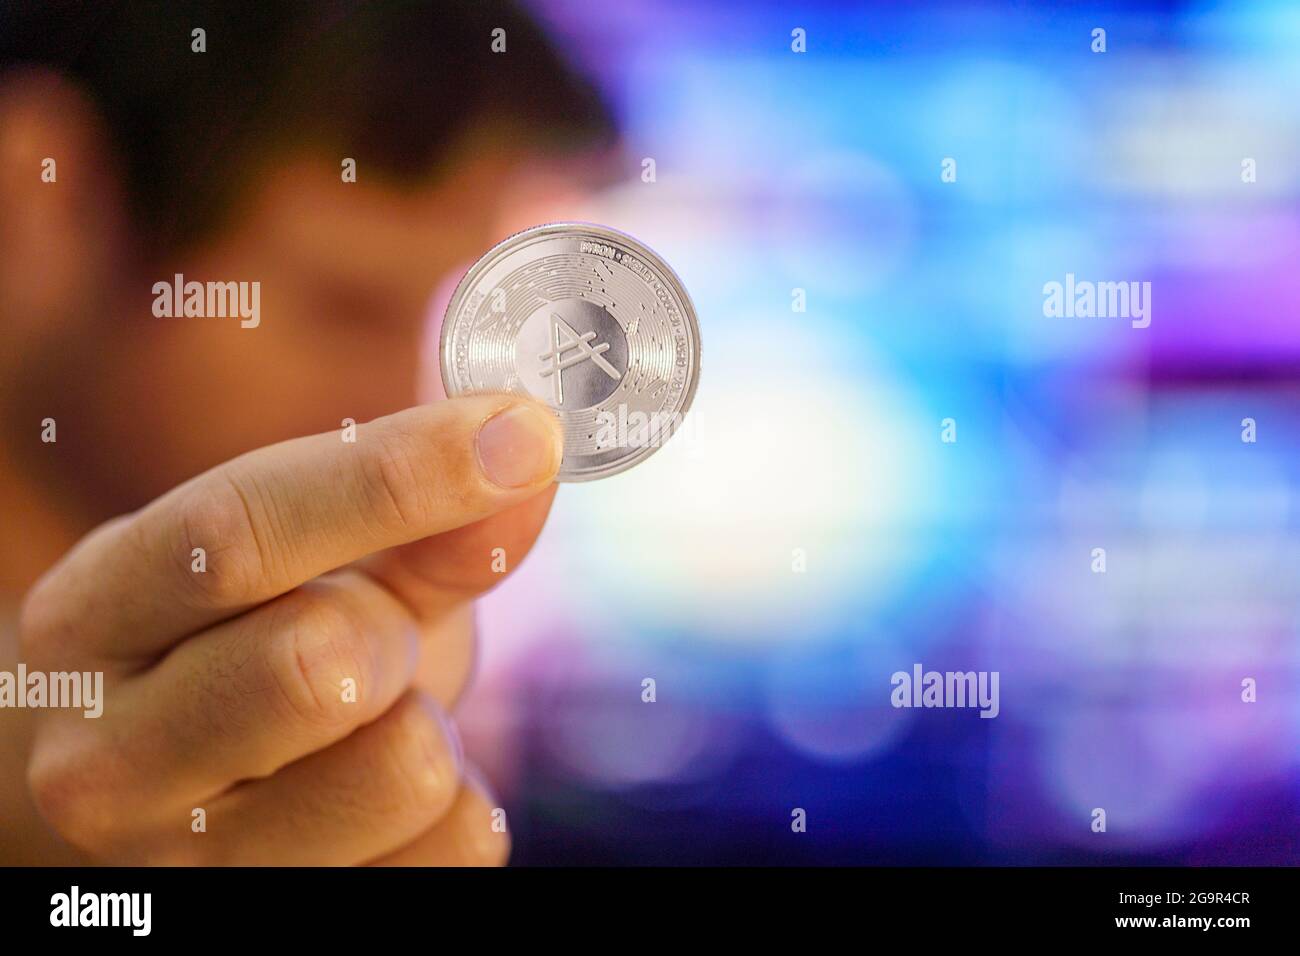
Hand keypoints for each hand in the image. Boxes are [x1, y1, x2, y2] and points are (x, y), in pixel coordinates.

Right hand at [16, 395, 561, 864]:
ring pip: (404, 767)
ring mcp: (188, 870)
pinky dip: (459, 803)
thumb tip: (529, 448)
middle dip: (391, 628)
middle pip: (317, 661)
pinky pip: (455, 846)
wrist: (172, 799)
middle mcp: (107, 759)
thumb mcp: (313, 573)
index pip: (234, 535)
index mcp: (97, 617)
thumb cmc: (250, 652)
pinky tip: (388, 791)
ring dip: (427, 721)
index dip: (396, 474)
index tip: (524, 430)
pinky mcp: (281, 926)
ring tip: (371, 721)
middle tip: (377, 633)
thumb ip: (416, 521)